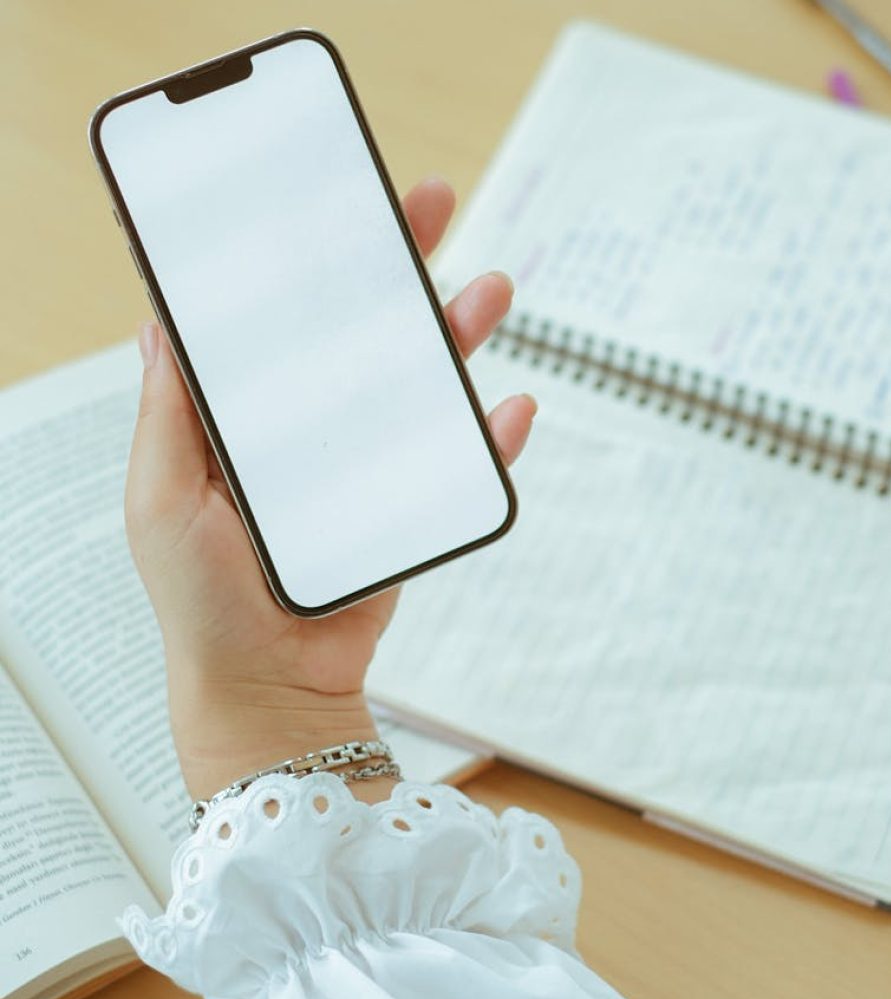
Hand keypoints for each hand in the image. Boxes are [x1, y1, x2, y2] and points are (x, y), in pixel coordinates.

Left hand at [126, 177, 535, 801]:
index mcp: (250, 416)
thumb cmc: (203, 603)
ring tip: (492, 291)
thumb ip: (171, 414)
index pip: (282, 317)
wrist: (270, 688)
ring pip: (420, 380)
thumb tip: (161, 322)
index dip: (304, 257)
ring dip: (457, 331)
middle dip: (395, 263)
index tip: (327, 198)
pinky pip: (459, 460)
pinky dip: (489, 437)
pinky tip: (509, 409)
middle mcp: (312, 426)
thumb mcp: (164, 501)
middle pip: (360, 328)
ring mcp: (366, 462)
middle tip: (427, 205)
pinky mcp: (408, 502)